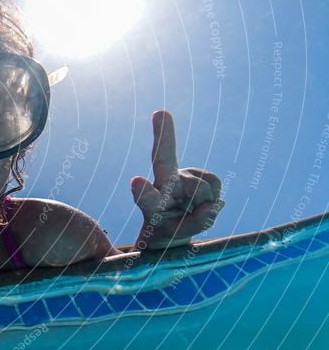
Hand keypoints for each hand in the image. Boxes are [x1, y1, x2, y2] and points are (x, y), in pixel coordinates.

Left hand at [131, 110, 223, 249]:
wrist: (171, 228)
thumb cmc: (167, 232)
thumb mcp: (178, 237)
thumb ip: (197, 223)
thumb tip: (214, 203)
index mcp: (150, 204)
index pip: (146, 197)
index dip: (143, 190)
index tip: (136, 181)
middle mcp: (162, 184)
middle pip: (164, 159)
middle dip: (164, 134)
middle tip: (161, 113)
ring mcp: (180, 176)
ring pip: (202, 187)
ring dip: (205, 203)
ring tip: (192, 210)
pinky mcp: (197, 173)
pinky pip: (214, 183)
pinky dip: (214, 197)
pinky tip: (201, 201)